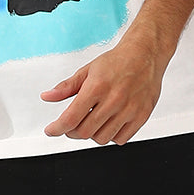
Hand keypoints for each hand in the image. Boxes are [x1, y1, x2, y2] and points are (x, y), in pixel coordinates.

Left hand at [41, 33, 167, 144]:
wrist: (145, 55)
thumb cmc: (117, 61)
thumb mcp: (87, 70)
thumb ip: (66, 87)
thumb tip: (47, 96)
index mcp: (97, 87)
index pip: (71, 118)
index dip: (57, 128)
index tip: (52, 130)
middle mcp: (114, 100)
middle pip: (84, 132)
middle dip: (71, 132)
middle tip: (71, 125)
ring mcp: (129, 110)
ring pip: (101, 138)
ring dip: (91, 135)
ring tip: (92, 122)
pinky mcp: (141, 116)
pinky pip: (120, 139)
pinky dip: (110, 136)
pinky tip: (108, 124)